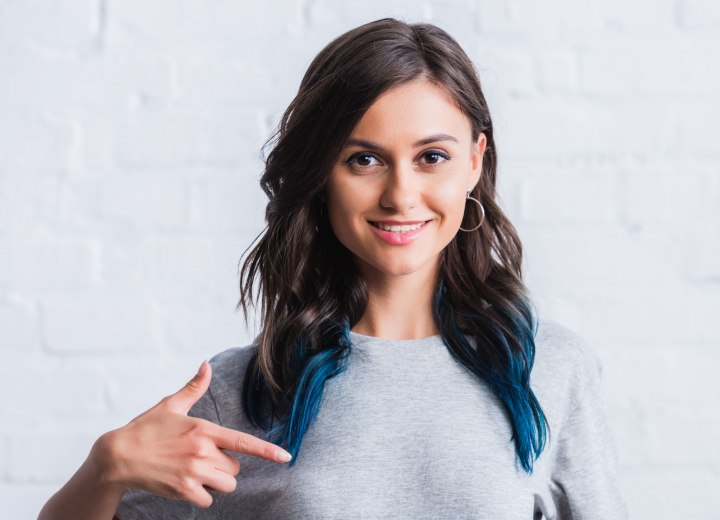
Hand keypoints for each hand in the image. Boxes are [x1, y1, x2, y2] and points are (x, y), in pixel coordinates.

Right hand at [93, 361, 290, 508]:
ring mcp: (193, 472)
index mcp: (204, 429)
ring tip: (193, 471)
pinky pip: (209, 500)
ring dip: (215, 482)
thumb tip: (205, 365)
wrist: (118, 456)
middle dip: (223, 466)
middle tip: (199, 459)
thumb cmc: (146, 429)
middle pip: (235, 468)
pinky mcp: (183, 490)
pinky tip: (186, 485)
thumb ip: (194, 387)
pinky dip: (202, 496)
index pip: (243, 442)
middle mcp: (202, 451)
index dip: (268, 451)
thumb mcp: (171, 405)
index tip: (286, 456)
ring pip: (225, 485)